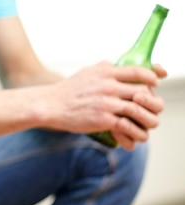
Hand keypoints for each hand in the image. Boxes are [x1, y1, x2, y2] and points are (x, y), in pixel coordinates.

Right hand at [48, 61, 164, 149]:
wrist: (51, 105)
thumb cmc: (69, 90)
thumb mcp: (89, 72)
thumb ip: (107, 69)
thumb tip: (122, 68)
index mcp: (107, 72)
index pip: (139, 72)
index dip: (152, 78)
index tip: (154, 83)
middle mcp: (108, 86)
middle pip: (144, 92)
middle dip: (153, 102)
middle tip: (152, 108)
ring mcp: (106, 103)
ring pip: (140, 111)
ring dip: (149, 120)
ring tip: (148, 124)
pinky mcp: (102, 119)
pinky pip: (127, 126)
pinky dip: (135, 133)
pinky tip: (136, 136)